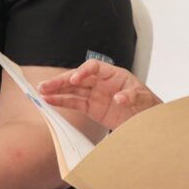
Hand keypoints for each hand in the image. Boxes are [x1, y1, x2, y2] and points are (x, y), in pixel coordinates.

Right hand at [37, 59, 160, 130]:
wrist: (148, 120)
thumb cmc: (147, 104)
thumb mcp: (144, 99)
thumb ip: (133, 96)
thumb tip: (120, 98)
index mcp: (114, 74)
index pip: (94, 67)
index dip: (83, 71)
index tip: (75, 79)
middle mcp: (102, 82)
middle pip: (78, 78)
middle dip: (61, 81)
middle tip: (45, 85)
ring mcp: (96, 94)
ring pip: (72, 90)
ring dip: (56, 90)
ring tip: (41, 92)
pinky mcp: (92, 108)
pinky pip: (74, 103)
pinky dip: (62, 102)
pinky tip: (49, 101)